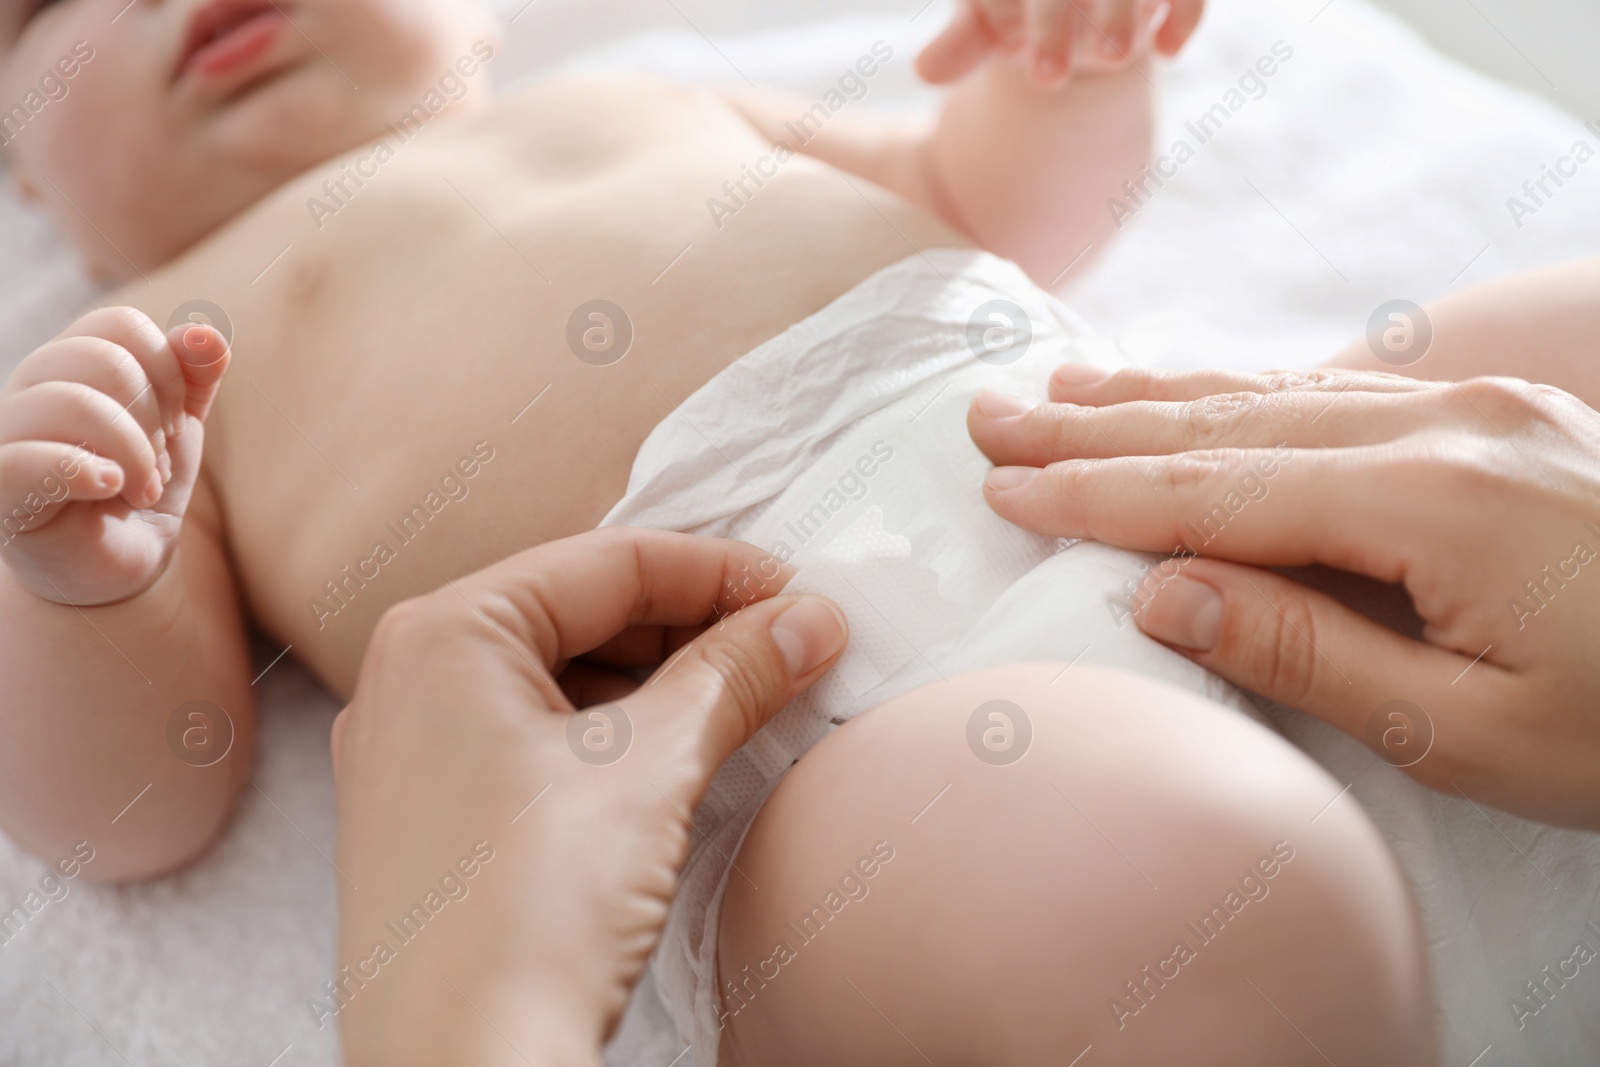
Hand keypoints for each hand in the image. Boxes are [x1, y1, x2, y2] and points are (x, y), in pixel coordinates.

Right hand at [0, 307, 229, 605]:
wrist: (119, 565)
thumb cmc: (140, 485)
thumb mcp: (178, 427)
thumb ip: (193, 376)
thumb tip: (207, 333)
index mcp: (70, 363)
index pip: (119, 325)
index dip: (168, 370)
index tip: (175, 421)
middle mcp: (30, 389)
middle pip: (104, 360)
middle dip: (155, 415)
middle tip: (159, 461)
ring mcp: (7, 437)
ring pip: (72, 403)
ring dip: (133, 452)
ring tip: (143, 488)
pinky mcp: (2, 490)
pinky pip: (26, 459)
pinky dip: (81, 469)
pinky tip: (111, 487)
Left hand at [331, 528, 848, 1066]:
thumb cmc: (525, 914)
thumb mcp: (651, 769)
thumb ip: (734, 674)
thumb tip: (806, 622)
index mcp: (442, 634)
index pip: (606, 561)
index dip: (718, 572)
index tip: (800, 596)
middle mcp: (410, 680)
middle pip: (581, 613)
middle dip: (692, 629)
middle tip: (788, 649)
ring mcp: (414, 756)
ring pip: (561, 681)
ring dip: (660, 686)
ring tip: (748, 703)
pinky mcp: (434, 820)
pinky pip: (536, 742)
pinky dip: (614, 739)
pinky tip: (681, 759)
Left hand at [917, 0, 1204, 86]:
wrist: (1076, 14)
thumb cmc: (1022, 12)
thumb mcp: (989, 28)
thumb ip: (963, 45)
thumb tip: (927, 69)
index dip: (1016, 13)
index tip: (1021, 55)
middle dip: (1056, 23)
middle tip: (1048, 78)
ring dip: (1121, 16)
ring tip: (1114, 59)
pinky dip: (1184, 11)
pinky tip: (1169, 50)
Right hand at [968, 366, 1599, 828]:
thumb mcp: (1474, 729)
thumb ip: (1309, 648)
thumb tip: (1164, 589)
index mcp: (1433, 499)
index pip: (1219, 493)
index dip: (1099, 495)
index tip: (1003, 490)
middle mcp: (1448, 426)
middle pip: (1231, 423)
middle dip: (1100, 427)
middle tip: (991, 419)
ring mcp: (1481, 411)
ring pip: (1280, 393)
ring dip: (1160, 394)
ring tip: (1062, 388)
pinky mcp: (1502, 421)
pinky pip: (1342, 392)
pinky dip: (1247, 392)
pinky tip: (1199, 389)